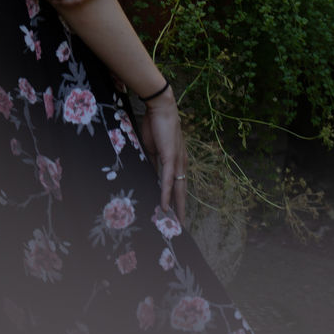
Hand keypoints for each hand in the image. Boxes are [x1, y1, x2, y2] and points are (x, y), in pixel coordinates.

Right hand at [139, 88, 187, 223]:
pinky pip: (168, 180)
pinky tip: (164, 206)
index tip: (174, 213)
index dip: (177, 199)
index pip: (178, 185)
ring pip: (178, 190)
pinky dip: (166, 194)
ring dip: (176, 207)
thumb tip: (151, 174)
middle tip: (179, 226)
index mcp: (177, 160)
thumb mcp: (153, 147)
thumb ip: (154, 162)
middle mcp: (181, 163)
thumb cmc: (156, 124)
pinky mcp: (171, 158)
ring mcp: (177, 161)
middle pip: (182, 192)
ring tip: (175, 223)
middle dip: (181, 209)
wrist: (161, 107)